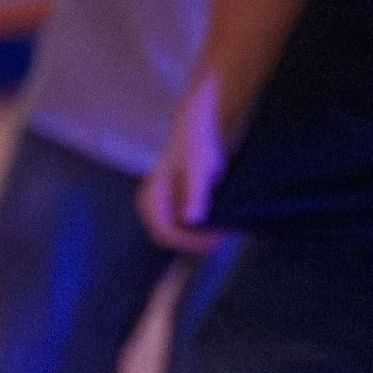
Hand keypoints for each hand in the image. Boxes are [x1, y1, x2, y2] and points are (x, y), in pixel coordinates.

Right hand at [140, 73, 227, 252]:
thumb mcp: (199, 169)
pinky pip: (182, 228)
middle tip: (223, 236)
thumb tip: (190, 220)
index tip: (216, 239)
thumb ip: (194, 195)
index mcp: (150, 198)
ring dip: (198, 237)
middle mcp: (149, 207)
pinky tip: (217, 221)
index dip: (191, 242)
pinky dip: (199, 229)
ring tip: (222, 228)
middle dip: (196, 241)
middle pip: (170, 238)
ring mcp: (157, 209)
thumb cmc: (197, 146)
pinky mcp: (169, 208)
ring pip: (177, 235)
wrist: (197, 130)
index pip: (166, 234)